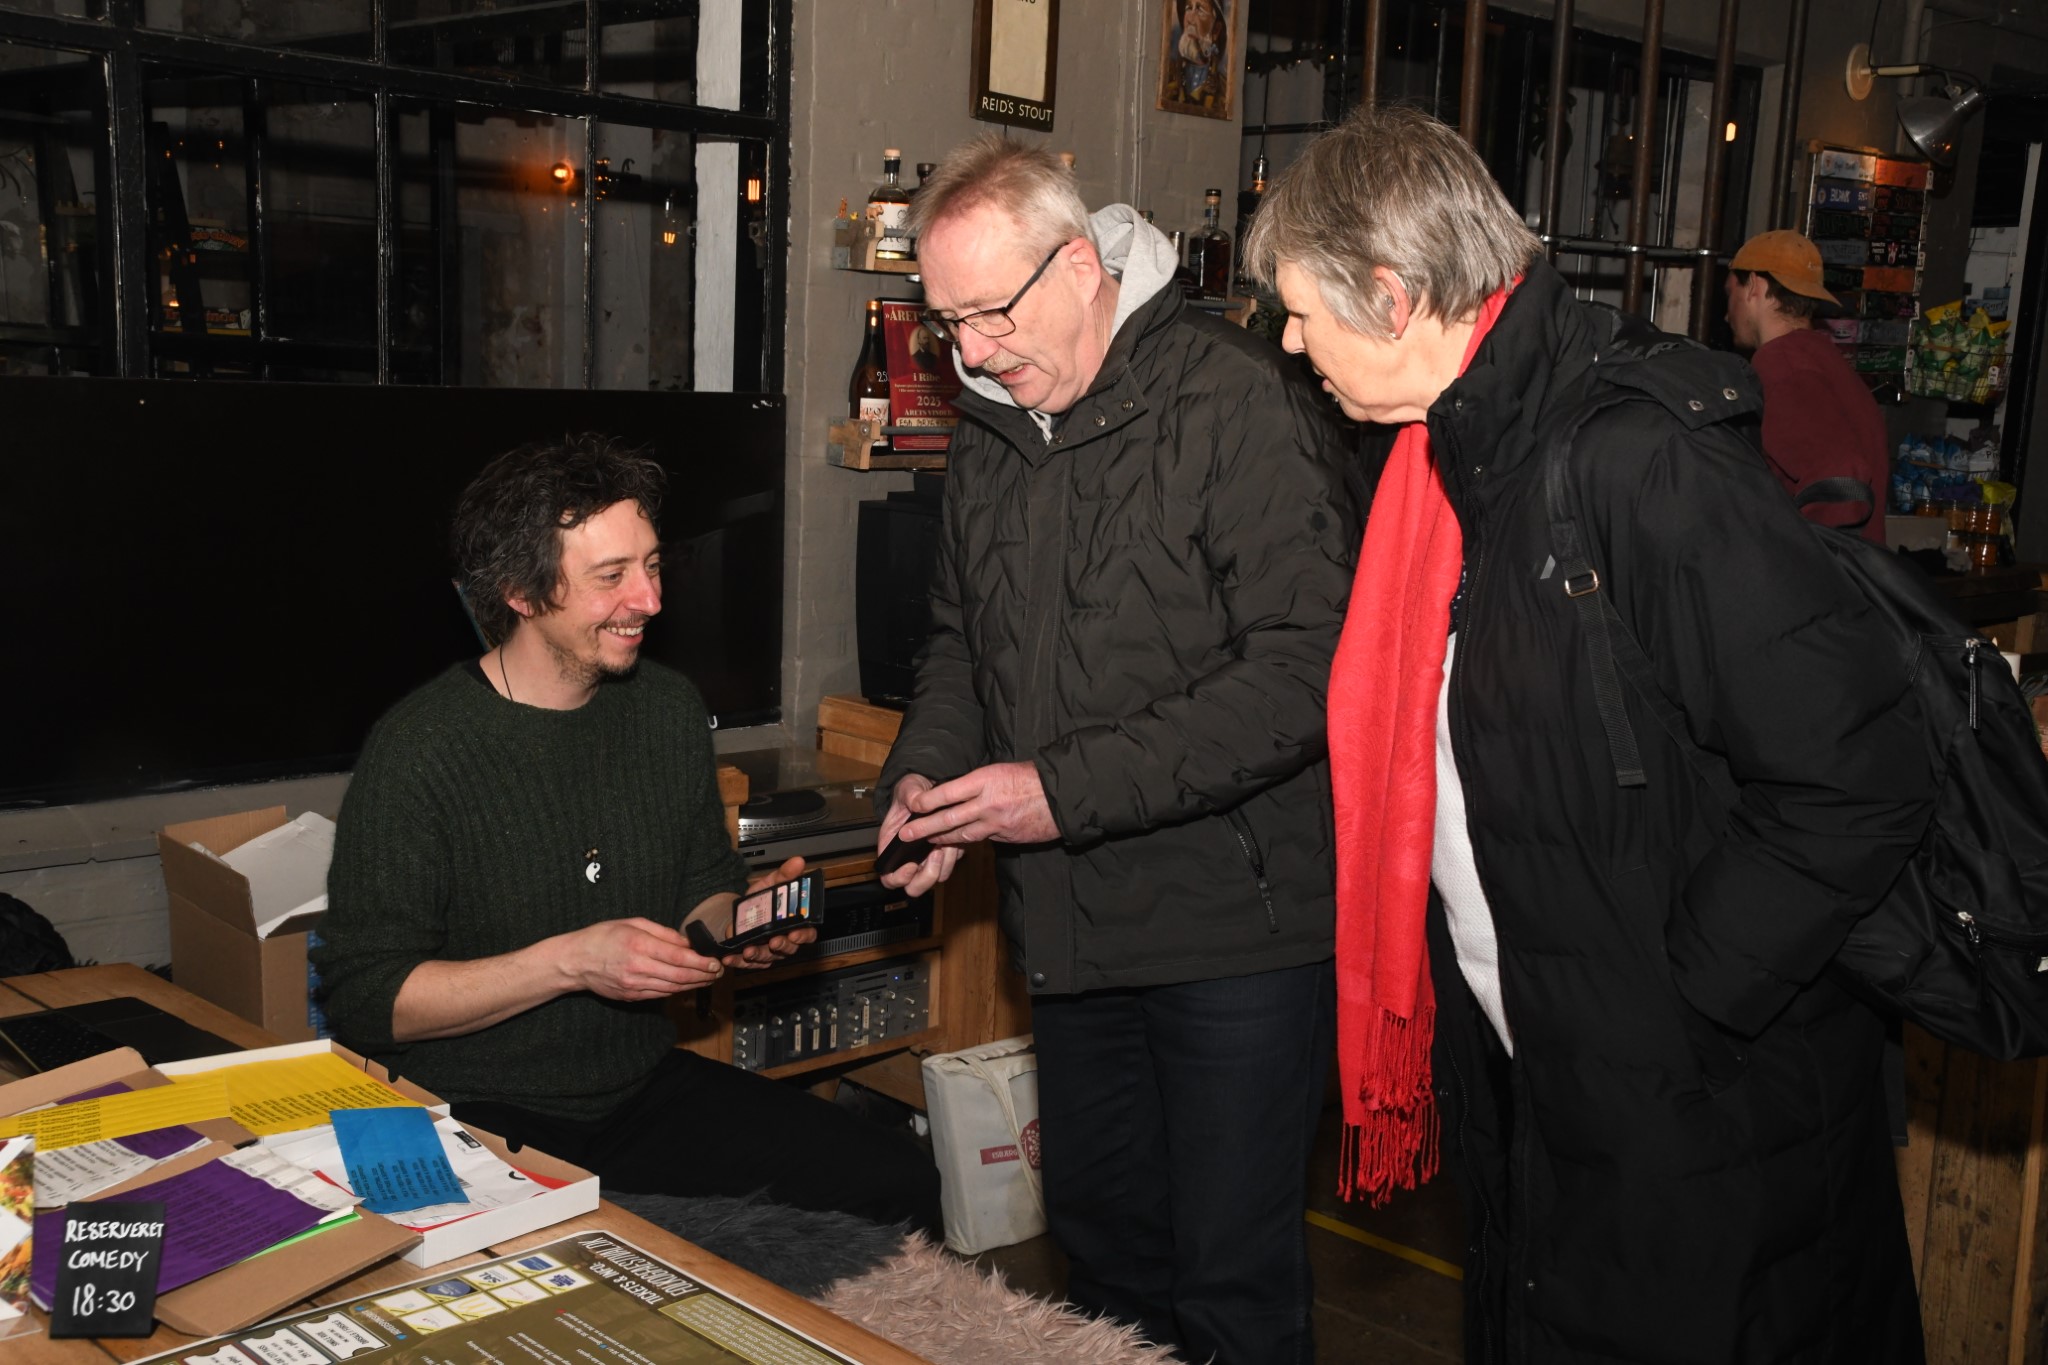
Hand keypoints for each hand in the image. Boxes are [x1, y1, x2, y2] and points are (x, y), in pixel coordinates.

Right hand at [560, 918, 724, 1000]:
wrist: (575, 962)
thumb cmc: (602, 937)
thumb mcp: (633, 923)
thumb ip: (663, 932)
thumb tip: (687, 941)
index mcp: (639, 944)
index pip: (678, 956)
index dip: (701, 962)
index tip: (715, 962)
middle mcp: (638, 967)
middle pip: (680, 975)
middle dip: (703, 975)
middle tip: (718, 972)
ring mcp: (634, 985)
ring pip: (673, 988)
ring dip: (694, 985)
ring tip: (708, 979)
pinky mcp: (631, 996)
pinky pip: (660, 994)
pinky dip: (677, 990)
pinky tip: (687, 984)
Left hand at [723, 857, 816, 967]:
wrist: (740, 910)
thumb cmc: (763, 899)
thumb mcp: (772, 883)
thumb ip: (785, 874)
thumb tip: (798, 862)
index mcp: (794, 924)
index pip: (807, 933)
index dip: (803, 935)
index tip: (795, 933)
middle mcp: (784, 940)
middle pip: (789, 949)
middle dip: (782, 947)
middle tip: (774, 942)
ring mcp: (769, 951)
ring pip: (768, 958)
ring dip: (759, 955)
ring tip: (748, 950)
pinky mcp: (752, 957)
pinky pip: (747, 963)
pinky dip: (738, 962)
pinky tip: (730, 958)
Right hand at [878, 774, 964, 895]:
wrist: (930, 787)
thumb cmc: (913, 791)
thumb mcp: (908, 787)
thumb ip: (910, 795)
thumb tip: (916, 803)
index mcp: (891, 846)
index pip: (889, 878)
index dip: (899, 878)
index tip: (911, 864)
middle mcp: (908, 857)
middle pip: (914, 887)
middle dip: (927, 876)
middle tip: (936, 853)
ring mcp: (927, 858)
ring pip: (937, 877)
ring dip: (945, 863)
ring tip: (948, 841)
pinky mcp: (945, 853)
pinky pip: (952, 864)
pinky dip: (956, 854)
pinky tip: (957, 836)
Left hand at [901, 761, 1059, 847]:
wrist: (1064, 796)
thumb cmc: (1034, 778)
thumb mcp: (1002, 770)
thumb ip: (979, 782)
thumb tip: (959, 791)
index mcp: (986, 780)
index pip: (948, 792)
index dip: (928, 801)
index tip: (912, 805)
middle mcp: (988, 803)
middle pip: (949, 818)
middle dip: (924, 827)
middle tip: (906, 834)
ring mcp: (997, 823)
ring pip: (962, 834)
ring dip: (941, 838)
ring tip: (926, 841)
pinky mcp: (1006, 837)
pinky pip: (982, 840)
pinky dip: (967, 841)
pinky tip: (955, 842)